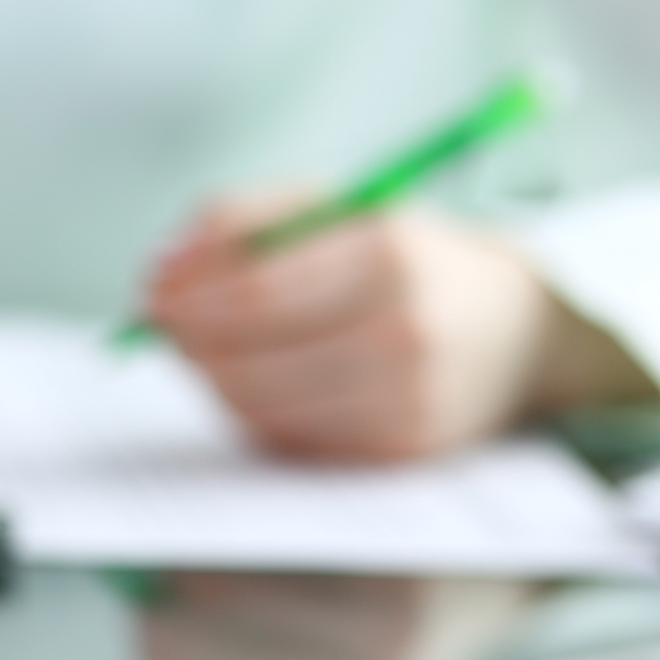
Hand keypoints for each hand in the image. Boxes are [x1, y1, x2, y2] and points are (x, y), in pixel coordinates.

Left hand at [143, 193, 655, 461]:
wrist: (509, 329)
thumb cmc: (401, 255)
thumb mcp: (333, 206)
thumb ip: (240, 219)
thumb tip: (161, 268)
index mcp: (390, 257)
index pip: (258, 290)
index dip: (189, 294)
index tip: (151, 289)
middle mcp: (403, 336)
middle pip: (248, 359)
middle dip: (189, 341)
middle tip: (164, 319)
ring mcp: (402, 404)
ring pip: (255, 405)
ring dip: (212, 375)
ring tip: (210, 342)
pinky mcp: (392, 454)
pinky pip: (285, 436)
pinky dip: (252, 407)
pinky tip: (256, 375)